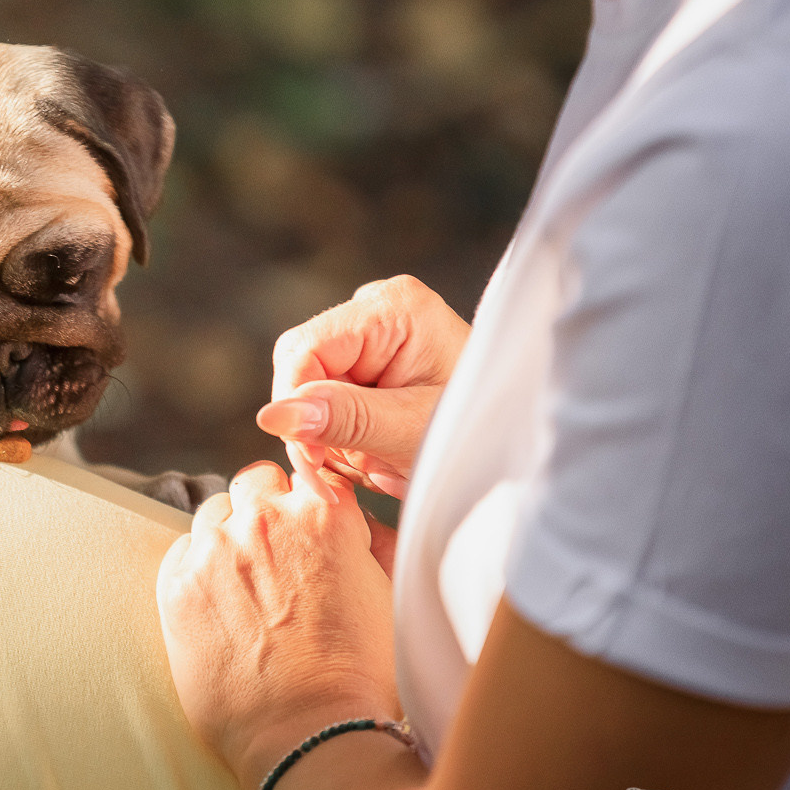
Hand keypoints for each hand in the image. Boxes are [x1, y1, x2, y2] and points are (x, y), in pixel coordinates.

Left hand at [156, 460, 397, 785]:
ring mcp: (216, 549)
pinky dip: (196, 569)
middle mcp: (266, 520)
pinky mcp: (177, 583)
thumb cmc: (360, 677)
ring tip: (245, 589)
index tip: (304, 530)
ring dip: (228, 538)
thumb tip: (357, 520)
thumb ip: (368, 543)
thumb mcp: (389, 596)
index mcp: (325, 514)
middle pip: (255, 484)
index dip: (305, 503)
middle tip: (274, 558)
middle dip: (264, 510)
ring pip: (214, 514)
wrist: (309, 736)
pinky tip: (217, 607)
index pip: (305, 474)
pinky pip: (181, 551)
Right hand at [256, 275, 468, 497]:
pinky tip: (368, 461)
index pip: (304, 350)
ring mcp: (369, 336)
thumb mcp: (412, 433)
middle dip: (313, 429)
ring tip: (370, 473)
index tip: (311, 463)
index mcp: (394, 307)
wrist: (517, 455)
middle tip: (342, 482)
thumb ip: (344, 419)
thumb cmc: (482, 439)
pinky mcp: (365, 364)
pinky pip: (323, 402)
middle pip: (300, 369)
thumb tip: (272, 416)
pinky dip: (337, 441)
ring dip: (327, 442)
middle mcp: (375, 310)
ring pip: (305, 392)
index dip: (294, 407)